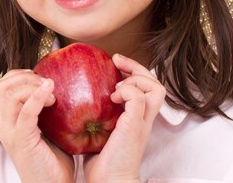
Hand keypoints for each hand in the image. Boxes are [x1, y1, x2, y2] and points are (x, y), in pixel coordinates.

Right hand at [0, 69, 73, 182]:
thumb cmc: (53, 163)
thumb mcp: (47, 129)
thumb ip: (47, 110)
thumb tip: (62, 86)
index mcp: (8, 122)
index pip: (1, 87)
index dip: (19, 75)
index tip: (41, 78)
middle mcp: (4, 126)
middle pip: (1, 87)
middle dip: (24, 77)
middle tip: (47, 83)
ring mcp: (11, 133)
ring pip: (8, 95)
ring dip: (31, 86)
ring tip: (52, 94)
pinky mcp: (22, 141)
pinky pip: (25, 112)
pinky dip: (36, 97)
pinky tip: (50, 92)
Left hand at [83, 54, 165, 182]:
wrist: (109, 182)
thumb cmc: (101, 161)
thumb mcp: (100, 130)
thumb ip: (98, 114)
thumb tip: (76, 97)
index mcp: (137, 118)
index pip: (147, 88)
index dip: (134, 72)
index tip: (114, 65)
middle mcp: (143, 118)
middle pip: (156, 84)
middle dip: (137, 66)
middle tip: (116, 61)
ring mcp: (141, 122)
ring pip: (156, 88)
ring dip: (136, 79)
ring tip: (117, 85)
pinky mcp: (134, 126)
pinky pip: (139, 97)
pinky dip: (127, 90)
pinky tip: (112, 97)